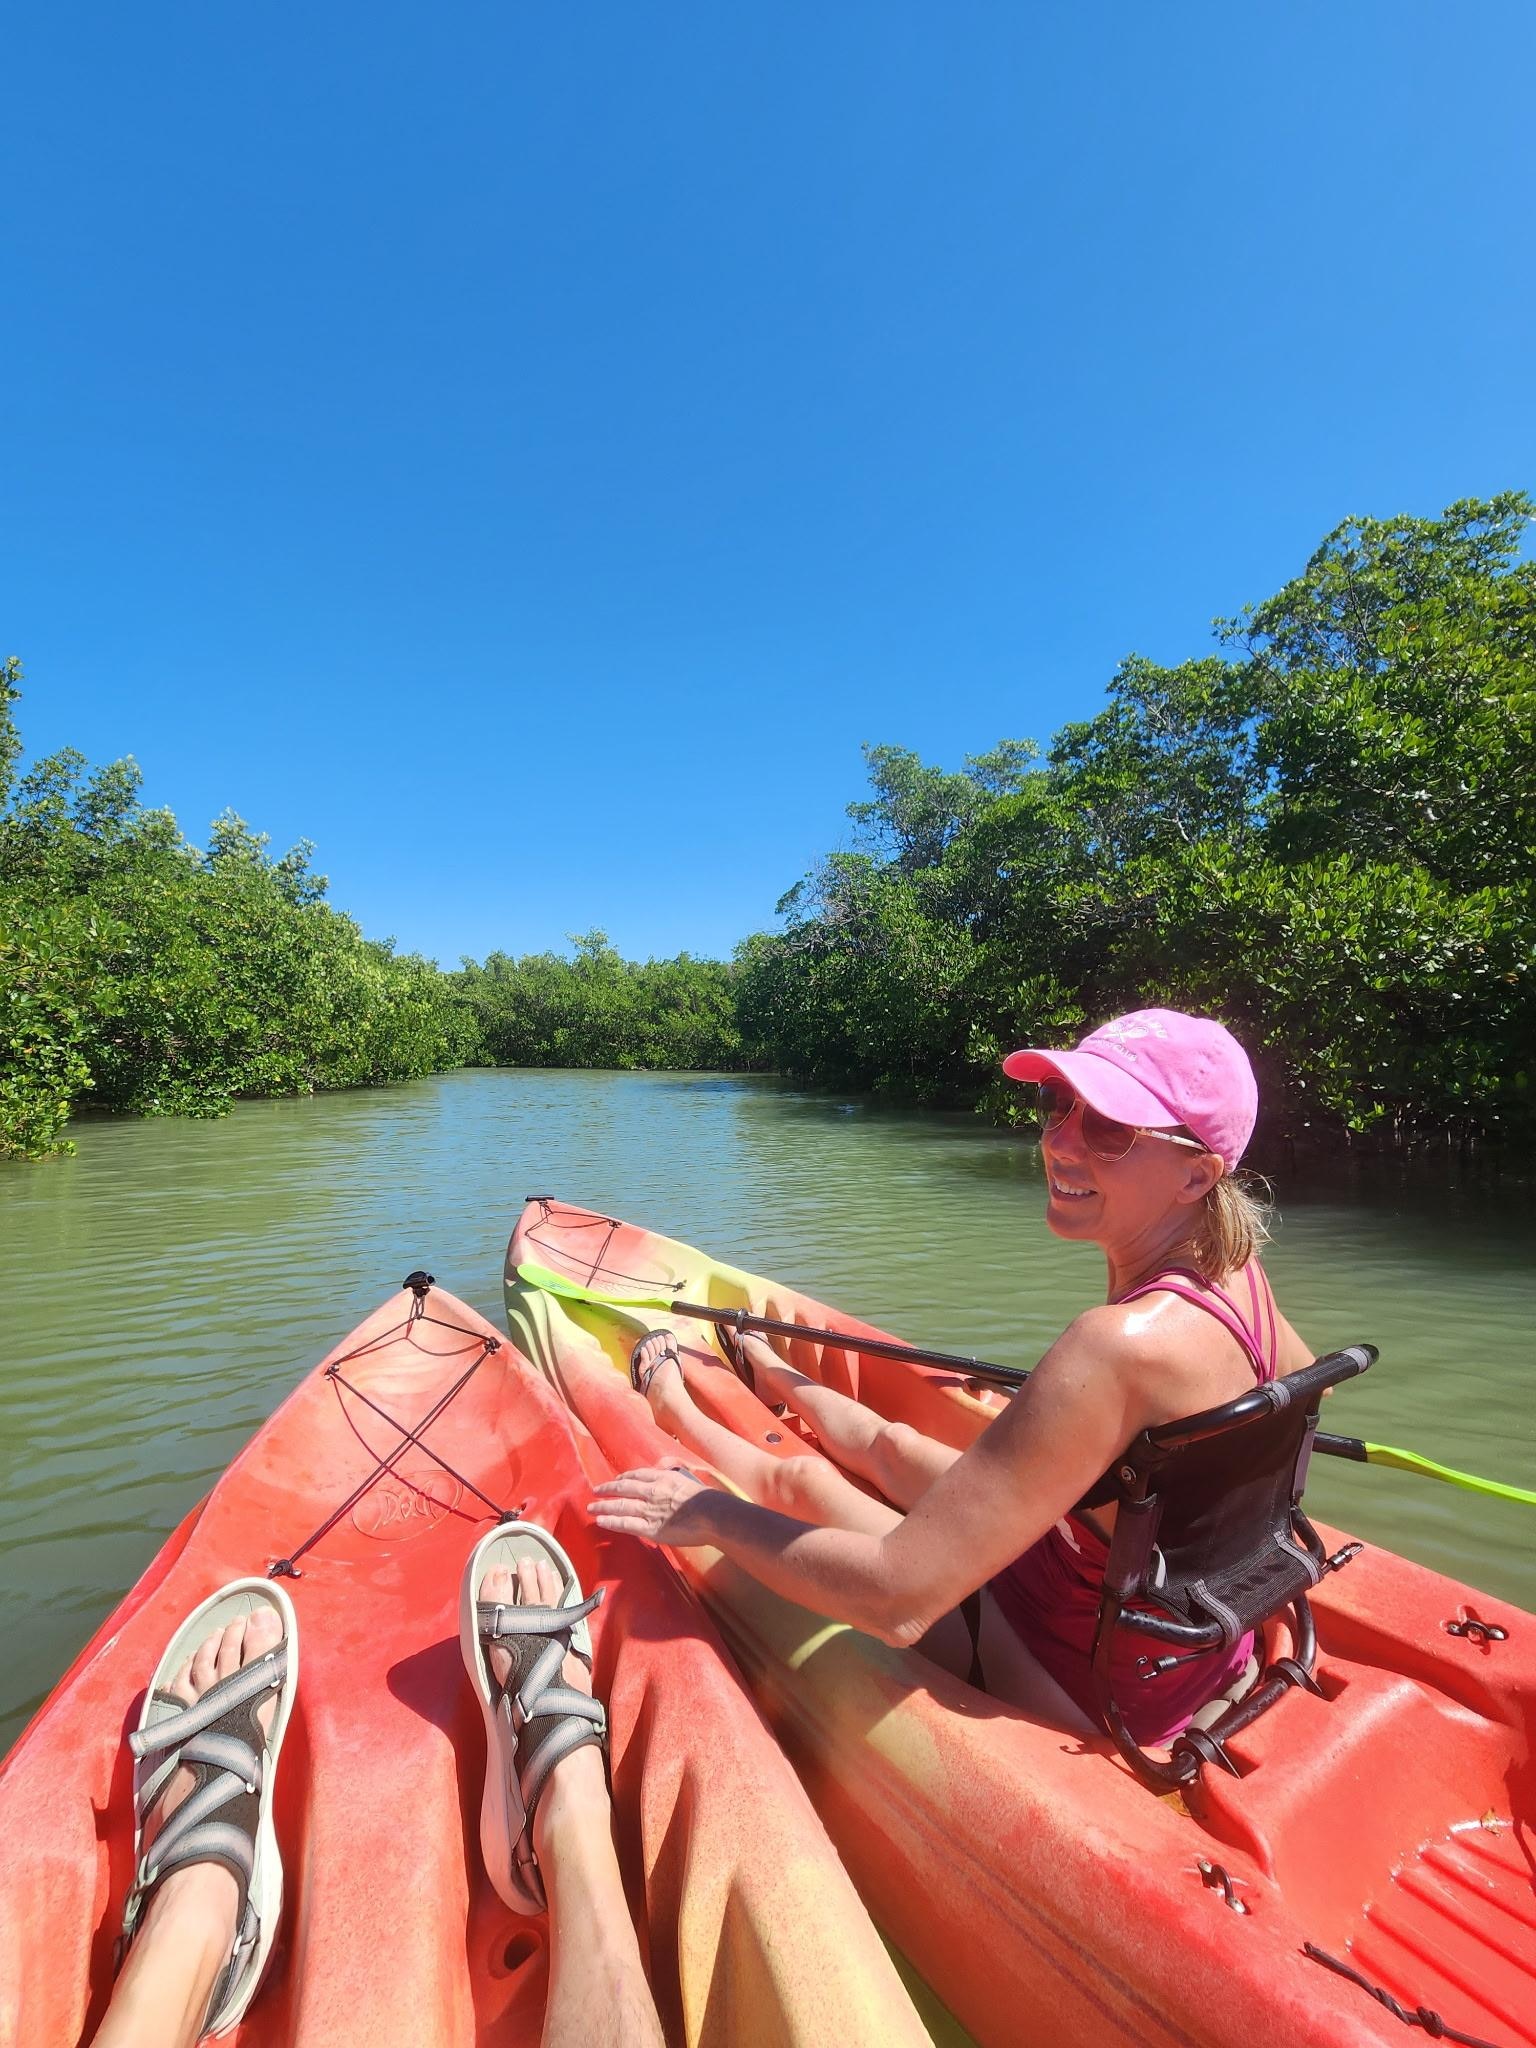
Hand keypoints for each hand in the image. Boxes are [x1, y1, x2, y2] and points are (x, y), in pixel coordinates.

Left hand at [589, 1464, 715, 1547]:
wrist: (712, 1514)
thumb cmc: (708, 1500)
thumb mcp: (691, 1480)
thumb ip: (679, 1476)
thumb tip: (675, 1472)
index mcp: (664, 1478)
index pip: (639, 1475)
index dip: (625, 1477)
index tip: (617, 1479)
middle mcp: (653, 1491)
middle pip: (624, 1488)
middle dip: (608, 1489)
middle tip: (595, 1490)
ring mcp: (649, 1509)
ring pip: (621, 1505)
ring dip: (604, 1505)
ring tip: (591, 1507)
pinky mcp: (650, 1528)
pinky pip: (626, 1523)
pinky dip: (611, 1521)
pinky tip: (601, 1520)